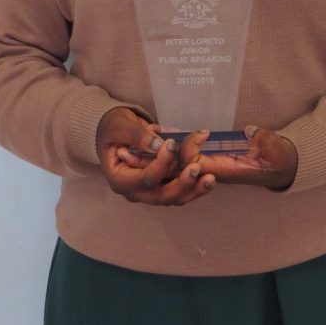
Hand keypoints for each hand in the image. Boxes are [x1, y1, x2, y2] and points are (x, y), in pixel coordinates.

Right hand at [97, 108, 215, 205]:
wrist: (116, 131)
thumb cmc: (114, 128)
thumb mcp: (120, 127)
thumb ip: (137, 135)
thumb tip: (158, 144)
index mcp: (120, 180)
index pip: (144, 179)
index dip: (160, 165)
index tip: (171, 144)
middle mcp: (135, 191)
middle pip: (161, 196)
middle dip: (182, 184)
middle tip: (197, 167)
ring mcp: (150, 191)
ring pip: (174, 198)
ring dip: (194, 189)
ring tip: (211, 178)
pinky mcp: (163, 186)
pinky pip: (180, 191)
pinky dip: (195, 186)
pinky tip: (210, 178)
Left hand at [179, 126, 297, 190]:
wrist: (282, 167)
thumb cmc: (279, 158)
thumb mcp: (276, 148)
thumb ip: (263, 139)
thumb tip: (249, 131)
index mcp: (227, 170)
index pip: (195, 164)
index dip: (192, 147)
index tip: (205, 131)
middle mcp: (215, 170)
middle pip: (181, 166)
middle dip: (173, 150)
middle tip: (172, 129)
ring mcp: (212, 165)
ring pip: (182, 164)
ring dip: (172, 149)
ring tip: (164, 129)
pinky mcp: (213, 159)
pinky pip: (189, 157)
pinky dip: (179, 146)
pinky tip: (171, 132)